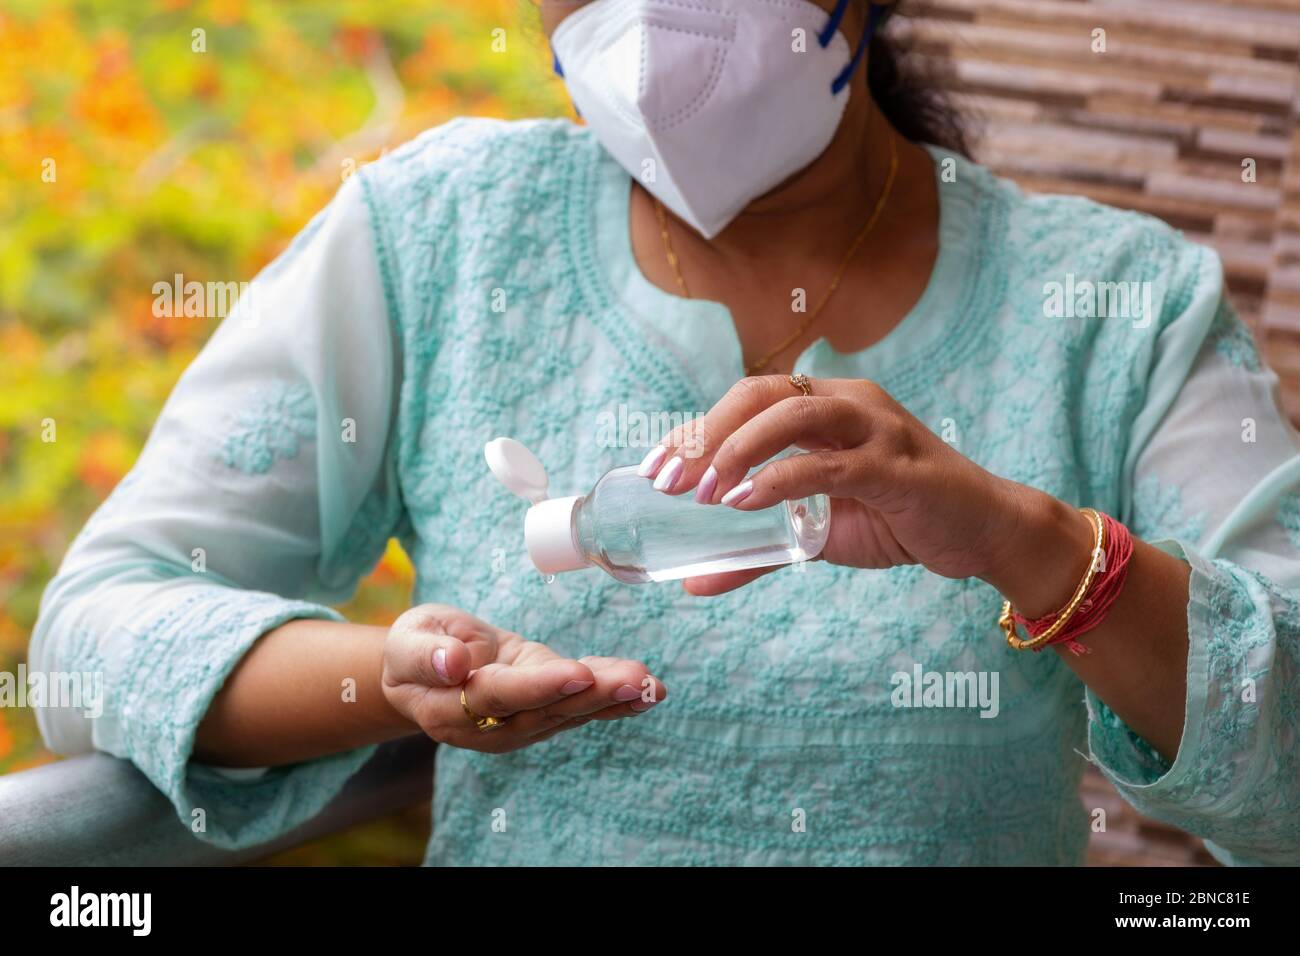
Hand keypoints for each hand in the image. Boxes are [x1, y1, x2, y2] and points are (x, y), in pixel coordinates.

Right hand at [381, 604, 665, 753]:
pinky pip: (581, 706)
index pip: (500, 697)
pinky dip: (616, 700)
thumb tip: (454, 662)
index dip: (540, 686)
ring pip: (570, 711)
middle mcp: (493, 726)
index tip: (578, 674)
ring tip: (651, 685)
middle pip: (546, 710)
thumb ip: (425, 654)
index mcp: (451, 708)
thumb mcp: (406, 641)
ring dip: (613, 697)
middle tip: (636, 680)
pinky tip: (650, 691)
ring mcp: (522, 722)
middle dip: (594, 694)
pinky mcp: (545, 709)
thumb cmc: (415, 650)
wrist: (426, 671)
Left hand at [642, 375, 1092, 610]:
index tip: (654, 469)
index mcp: (824, 403)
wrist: (982, 532)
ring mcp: (876, 428)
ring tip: (705, 493)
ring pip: (794, 411)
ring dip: (739, 449)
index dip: (695, 428)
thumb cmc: (896, 520)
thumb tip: (690, 583)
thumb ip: (756, 552)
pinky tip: (746, 502)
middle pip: (760, 393)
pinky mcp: (897, 467)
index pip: (745, 399)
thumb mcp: (814, 534)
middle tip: (669, 482)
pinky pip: (830, 462)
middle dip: (705, 434)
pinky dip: (781, 478)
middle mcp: (848, 401)